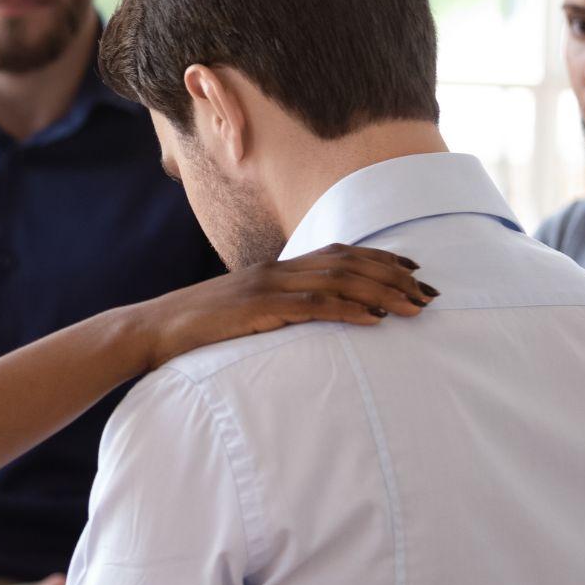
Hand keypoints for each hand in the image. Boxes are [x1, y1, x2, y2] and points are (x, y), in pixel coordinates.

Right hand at [127, 244, 430, 370]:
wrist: (153, 331)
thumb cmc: (196, 330)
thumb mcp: (242, 314)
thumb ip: (274, 310)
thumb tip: (304, 320)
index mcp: (275, 269)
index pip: (338, 253)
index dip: (379, 257)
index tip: (414, 267)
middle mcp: (277, 270)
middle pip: (348, 262)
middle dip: (394, 275)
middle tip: (430, 292)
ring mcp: (268, 287)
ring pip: (339, 280)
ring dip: (383, 291)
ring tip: (416, 306)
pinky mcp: (260, 308)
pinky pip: (314, 306)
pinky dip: (349, 309)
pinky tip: (376, 318)